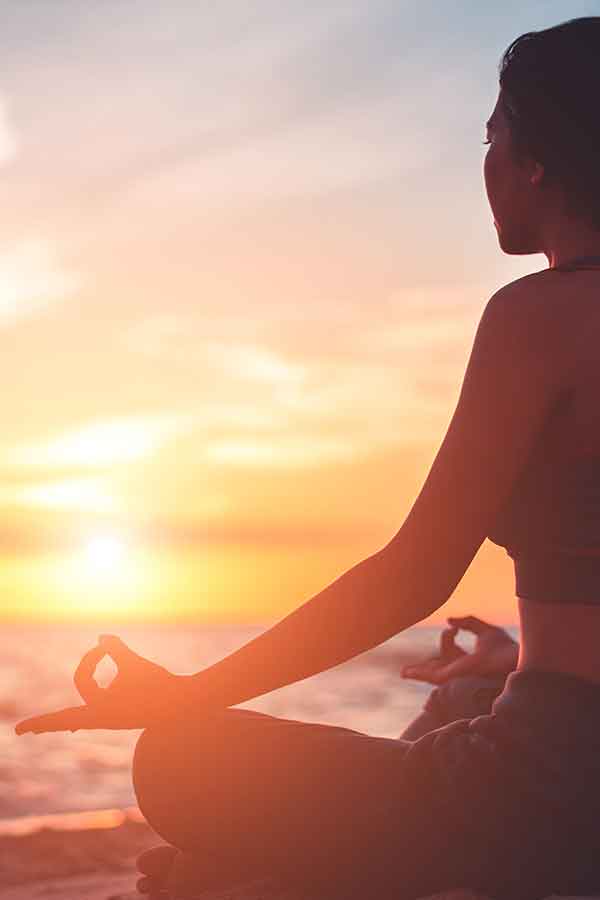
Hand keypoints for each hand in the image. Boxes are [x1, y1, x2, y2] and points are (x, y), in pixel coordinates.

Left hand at [15, 635, 189, 733]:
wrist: (184, 707)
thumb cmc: (157, 685)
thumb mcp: (134, 663)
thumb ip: (115, 649)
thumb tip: (100, 637)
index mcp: (101, 710)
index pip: (82, 679)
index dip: (92, 658)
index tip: (105, 646)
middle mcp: (101, 719)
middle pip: (64, 720)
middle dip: (43, 723)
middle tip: (20, 731)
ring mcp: (110, 721)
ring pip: (77, 721)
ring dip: (60, 722)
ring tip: (39, 730)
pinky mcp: (119, 719)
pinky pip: (91, 721)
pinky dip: (78, 721)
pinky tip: (74, 728)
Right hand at [401, 615, 518, 684]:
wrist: (512, 660)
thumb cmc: (505, 648)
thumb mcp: (483, 630)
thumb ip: (467, 623)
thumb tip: (448, 621)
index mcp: (469, 659)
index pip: (450, 649)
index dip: (447, 635)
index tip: (454, 628)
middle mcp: (461, 669)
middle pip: (437, 667)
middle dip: (423, 669)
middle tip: (406, 671)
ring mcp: (456, 675)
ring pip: (430, 674)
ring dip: (416, 673)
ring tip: (403, 673)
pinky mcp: (452, 677)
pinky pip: (430, 676)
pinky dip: (417, 673)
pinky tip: (405, 673)